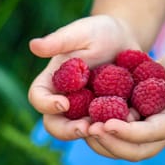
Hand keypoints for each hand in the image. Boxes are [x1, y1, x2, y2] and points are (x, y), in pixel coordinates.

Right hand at [28, 15, 140, 139]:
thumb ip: (60, 40)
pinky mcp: (106, 117)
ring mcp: (85, 112)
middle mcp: (65, 100)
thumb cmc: (99, 31)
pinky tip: (130, 122)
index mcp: (52, 81)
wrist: (127, 41)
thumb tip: (34, 45)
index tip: (64, 103)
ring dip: (93, 133)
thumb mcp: (82, 32)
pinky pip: (107, 130)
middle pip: (55, 124)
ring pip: (81, 132)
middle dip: (68, 130)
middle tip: (86, 128)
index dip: (46, 104)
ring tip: (109, 128)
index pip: (38, 97)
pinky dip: (115, 130)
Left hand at [84, 46, 164, 160]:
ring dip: (100, 142)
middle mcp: (159, 134)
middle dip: (111, 143)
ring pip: (120, 148)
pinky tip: (82, 120)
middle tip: (90, 129)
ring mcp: (145, 133)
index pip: (150, 135)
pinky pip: (114, 137)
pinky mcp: (133, 127)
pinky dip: (98, 132)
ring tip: (81, 127)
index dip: (129, 133)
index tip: (107, 124)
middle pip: (133, 150)